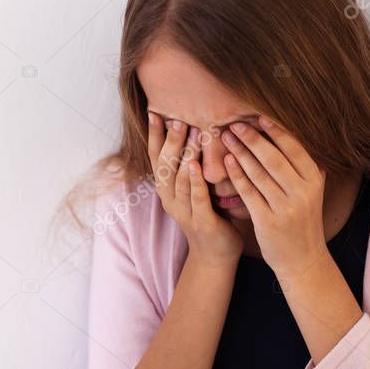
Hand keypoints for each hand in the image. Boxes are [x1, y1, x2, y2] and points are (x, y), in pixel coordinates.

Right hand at [147, 113, 241, 264]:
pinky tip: (195, 164)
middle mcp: (169, 199)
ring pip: (179, 179)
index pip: (156, 157)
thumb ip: (193, 165)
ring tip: (191, 132)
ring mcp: (183, 212)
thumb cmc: (210, 216)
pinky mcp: (201, 222)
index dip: (154, 136)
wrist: (215, 256)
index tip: (154, 112)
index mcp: (166, 189)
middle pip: (165, 165)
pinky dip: (195, 181)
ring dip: (185, 154)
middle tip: (178, 118)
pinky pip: (196, 198)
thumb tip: (199, 129)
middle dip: (171, 140)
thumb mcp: (197, 188)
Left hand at [220, 116, 326, 274]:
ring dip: (240, 153)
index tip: (259, 117)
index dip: (276, 131)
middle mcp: (302, 192)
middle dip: (253, 139)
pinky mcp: (268, 221)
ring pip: (259, 173)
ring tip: (225, 138)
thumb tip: (303, 142)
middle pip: (274, 158)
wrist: (303, 260)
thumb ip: (309, 170)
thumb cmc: (303, 223)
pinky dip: (237, 175)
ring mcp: (285, 207)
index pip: (295, 149)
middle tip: (235, 124)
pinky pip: (249, 193)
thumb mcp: (313, 195)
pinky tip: (227, 162)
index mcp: (314, 181)